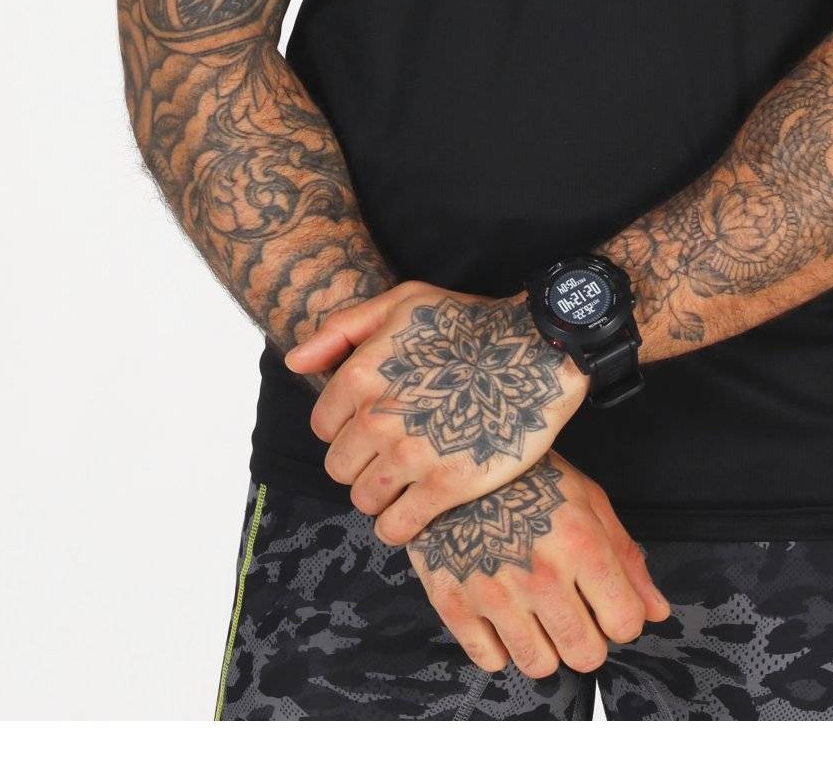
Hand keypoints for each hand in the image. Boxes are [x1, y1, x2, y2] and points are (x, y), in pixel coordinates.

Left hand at [284, 280, 588, 544]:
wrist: (538, 350)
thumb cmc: (469, 323)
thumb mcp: (402, 303)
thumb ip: (341, 330)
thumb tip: (294, 363)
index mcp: (360, 375)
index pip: (322, 427)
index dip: (348, 426)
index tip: (376, 423)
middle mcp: (377, 417)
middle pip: (340, 468)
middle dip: (362, 462)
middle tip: (394, 452)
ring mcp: (410, 455)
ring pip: (364, 499)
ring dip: (381, 494)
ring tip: (409, 478)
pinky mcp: (445, 487)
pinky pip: (396, 529)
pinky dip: (399, 526)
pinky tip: (418, 508)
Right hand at [407, 448, 671, 678]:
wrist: (457, 454)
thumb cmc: (529, 476)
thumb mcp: (587, 500)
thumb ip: (626, 557)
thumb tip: (656, 611)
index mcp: (580, 542)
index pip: (625, 622)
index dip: (622, 617)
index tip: (609, 606)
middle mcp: (539, 573)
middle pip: (585, 655)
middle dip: (586, 640)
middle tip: (572, 613)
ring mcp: (494, 591)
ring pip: (538, 666)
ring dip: (543, 647)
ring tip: (535, 614)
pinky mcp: (453, 602)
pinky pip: (490, 660)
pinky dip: (499, 646)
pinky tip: (501, 614)